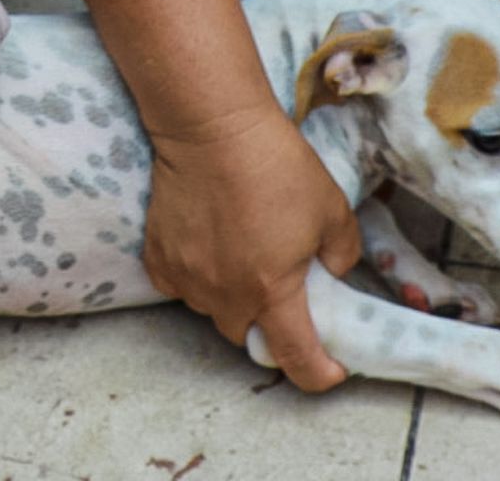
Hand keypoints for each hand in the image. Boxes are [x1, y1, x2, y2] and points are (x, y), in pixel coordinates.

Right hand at [142, 105, 361, 390]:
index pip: (297, 358)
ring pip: (211, 310)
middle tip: (281, 295)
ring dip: (230, 300)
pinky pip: (178, 286)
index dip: (318, 373)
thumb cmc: (276, 165)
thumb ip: (341, 253)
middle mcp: (225, 294)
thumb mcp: (333, 209)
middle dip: (269, 326)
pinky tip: (206, 251)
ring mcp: (186, 276)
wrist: (212, 126)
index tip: (330, 368)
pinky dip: (195, 279)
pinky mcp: (158, 254)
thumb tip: (330, 270)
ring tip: (240, 262)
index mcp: (272, 290)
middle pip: (248, 336)